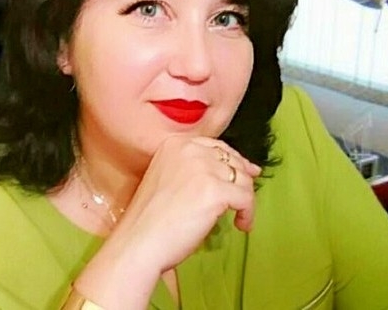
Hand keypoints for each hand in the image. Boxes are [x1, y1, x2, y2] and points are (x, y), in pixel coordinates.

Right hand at [114, 135, 261, 271]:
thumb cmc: (150, 221)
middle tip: (247, 197)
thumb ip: (192, 170)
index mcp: (175, 145)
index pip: (215, 147)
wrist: (138, 242)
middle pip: (231, 160)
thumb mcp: (166, 179)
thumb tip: (230, 171)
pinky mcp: (215, 190)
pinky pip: (246, 198)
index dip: (233, 161)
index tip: (245, 173)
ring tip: (240, 217)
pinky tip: (241, 225)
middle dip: (242, 179)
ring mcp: (203, 169)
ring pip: (242, 179)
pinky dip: (248, 213)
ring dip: (246, 200)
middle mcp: (190, 150)